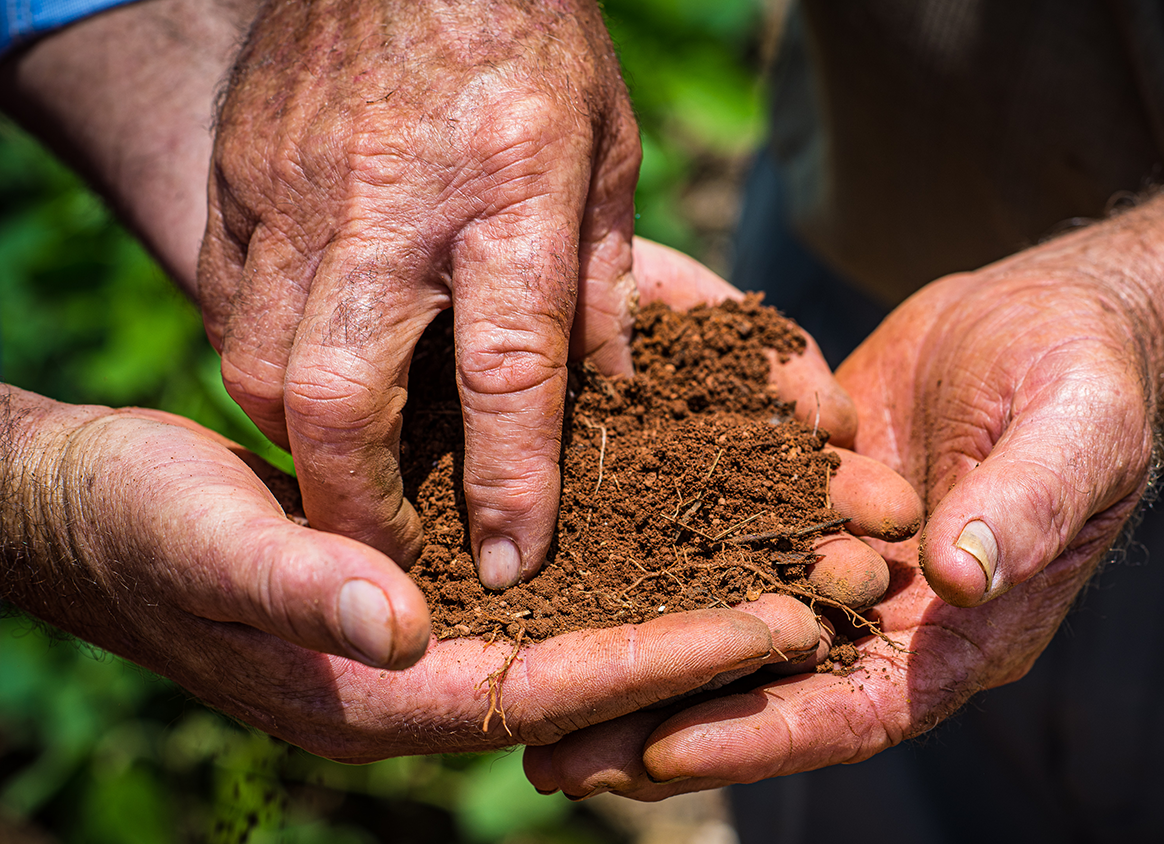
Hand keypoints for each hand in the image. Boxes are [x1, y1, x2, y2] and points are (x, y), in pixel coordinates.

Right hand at [0, 389, 837, 759]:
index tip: (776, 625)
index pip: (558, 685)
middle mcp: (433, 673)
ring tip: (806, 556)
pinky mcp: (444, 577)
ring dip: (701, 592)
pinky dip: (639, 550)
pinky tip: (705, 511)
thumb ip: (296, 586)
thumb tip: (402, 628)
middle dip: (721, 638)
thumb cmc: (132, 522)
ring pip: (599, 621)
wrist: (93, 500)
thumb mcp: (199, 543)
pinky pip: (564, 575)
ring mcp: (442, 631)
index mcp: (384, 692)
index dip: (669, 657)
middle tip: (837, 598)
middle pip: (605, 667)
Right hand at [199, 0, 640, 587]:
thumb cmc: (532, 39)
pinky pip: (229, 302)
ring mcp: (296, 186)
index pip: (506, 373)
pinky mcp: (241, 173)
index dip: (511, 485)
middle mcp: (390, 201)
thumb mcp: (605, 151)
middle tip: (389, 554)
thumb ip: (603, 281)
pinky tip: (310, 370)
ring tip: (351, 467)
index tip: (513, 562)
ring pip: (261, 362)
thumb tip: (608, 398)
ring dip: (303, 440)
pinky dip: (266, 360)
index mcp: (509, 192)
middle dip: (357, 503)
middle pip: (339, 395)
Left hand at [523, 238, 1157, 796]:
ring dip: (637, 666)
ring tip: (525, 688)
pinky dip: (649, 574)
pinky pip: (719, 552)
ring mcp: (837, 572)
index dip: (760, 733)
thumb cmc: (1088, 376)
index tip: (659, 746)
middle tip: (548, 755)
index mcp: (961, 635)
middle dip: (662, 730)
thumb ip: (1028, 502)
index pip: (852, 709)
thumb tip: (960, 576)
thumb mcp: (1077, 429)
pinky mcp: (798, 513)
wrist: (1054, 323)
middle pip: (767, 698)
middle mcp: (889, 625)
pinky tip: (566, 573)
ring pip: (726, 636)